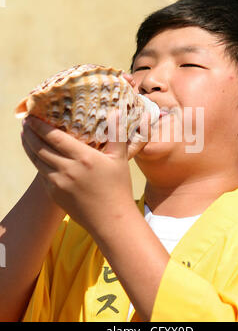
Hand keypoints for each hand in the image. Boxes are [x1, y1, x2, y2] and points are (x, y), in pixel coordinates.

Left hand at [21, 111, 135, 234]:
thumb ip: (116, 133)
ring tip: (25, 136)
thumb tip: (117, 111)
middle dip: (29, 133)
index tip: (31, 116)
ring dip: (28, 146)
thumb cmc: (118, 188)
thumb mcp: (119, 159)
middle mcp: (68, 169)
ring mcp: (59, 183)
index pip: (54, 137)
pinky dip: (36, 162)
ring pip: (37, 161)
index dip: (40, 125)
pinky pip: (41, 175)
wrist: (111, 220)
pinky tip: (37, 156)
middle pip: (40, 147)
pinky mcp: (55, 194)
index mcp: (84, 158)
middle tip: (25, 122)